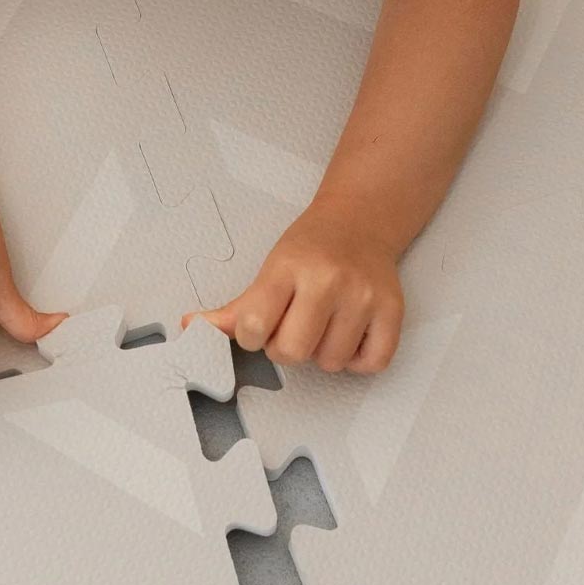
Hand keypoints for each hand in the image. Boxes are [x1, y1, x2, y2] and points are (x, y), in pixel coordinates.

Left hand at [185, 203, 404, 373]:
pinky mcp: (392, 311)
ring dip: (323, 354)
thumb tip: (190, 327)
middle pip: (292, 352)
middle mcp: (328, 280)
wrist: (360, 221)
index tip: (261, 325)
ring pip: (331, 363)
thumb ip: (234, 308)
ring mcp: (363, 296)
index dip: (253, 336)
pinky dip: (358, 360)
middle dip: (287, 349)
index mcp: (289, 268)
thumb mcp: (268, 269)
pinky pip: (372, 363)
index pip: (253, 326)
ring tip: (325, 325)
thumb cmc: (311, 248)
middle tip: (294, 327)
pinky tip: (350, 336)